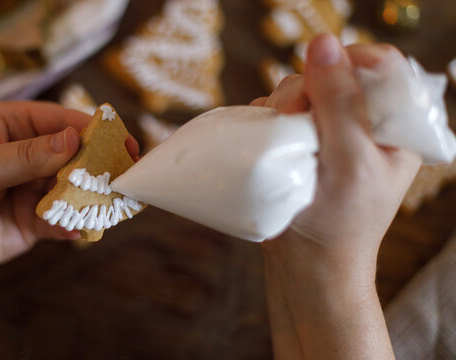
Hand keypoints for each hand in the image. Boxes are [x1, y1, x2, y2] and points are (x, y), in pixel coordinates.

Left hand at [0, 101, 138, 276]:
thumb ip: (25, 156)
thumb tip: (73, 141)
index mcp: (15, 126)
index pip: (61, 122)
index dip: (92, 129)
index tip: (119, 140)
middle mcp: (31, 155)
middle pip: (76, 156)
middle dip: (99, 166)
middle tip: (125, 174)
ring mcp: (35, 187)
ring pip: (74, 189)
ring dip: (91, 197)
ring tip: (109, 204)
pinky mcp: (37, 219)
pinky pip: (62, 219)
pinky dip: (73, 224)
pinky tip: (80, 228)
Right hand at [256, 36, 420, 359]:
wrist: (308, 271)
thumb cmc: (338, 227)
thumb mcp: (349, 163)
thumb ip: (340, 104)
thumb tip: (323, 43)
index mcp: (394, 126)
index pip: (377, 65)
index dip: (342, 64)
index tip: (313, 89)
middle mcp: (363, 125)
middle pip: (330, 74)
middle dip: (304, 93)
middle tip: (295, 129)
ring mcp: (328, 135)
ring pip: (299, 91)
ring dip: (281, 108)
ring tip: (281, 144)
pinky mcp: (300, 145)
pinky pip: (279, 112)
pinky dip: (267, 120)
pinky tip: (266, 142)